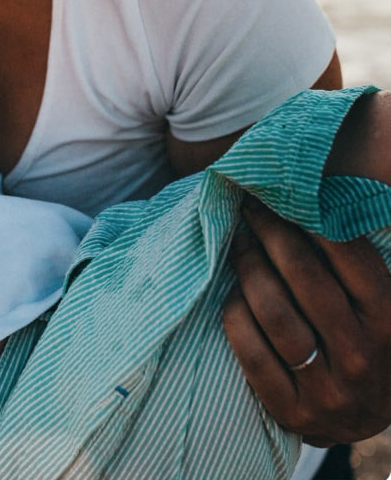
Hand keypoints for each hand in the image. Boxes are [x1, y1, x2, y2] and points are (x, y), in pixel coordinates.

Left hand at [222, 197, 390, 444]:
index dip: (309, 217)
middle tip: (250, 210)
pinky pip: (250, 350)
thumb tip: (323, 193)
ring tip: (239, 244)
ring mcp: (329, 390)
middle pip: (303, 276)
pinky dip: (235, 313)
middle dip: (270, 232)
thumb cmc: (364, 339)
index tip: (281, 196)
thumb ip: (356, 262)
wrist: (361, 416)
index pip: (348, 255)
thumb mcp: (379, 303)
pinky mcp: (293, 411)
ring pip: (273, 311)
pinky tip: (234, 293)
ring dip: (248, 267)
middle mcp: (363, 358)